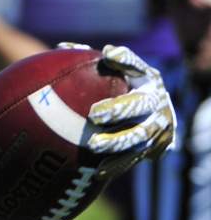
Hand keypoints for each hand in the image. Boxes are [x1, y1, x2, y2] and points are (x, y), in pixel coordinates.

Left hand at [62, 43, 175, 178]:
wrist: (148, 120)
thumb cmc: (119, 90)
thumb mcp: (110, 75)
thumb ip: (89, 62)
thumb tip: (63, 48)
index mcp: (145, 78)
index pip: (137, 66)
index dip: (126, 60)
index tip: (108, 54)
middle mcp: (155, 100)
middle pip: (141, 104)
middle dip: (119, 109)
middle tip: (94, 115)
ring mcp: (157, 125)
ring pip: (141, 135)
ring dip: (117, 141)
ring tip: (94, 145)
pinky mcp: (153, 148)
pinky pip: (135, 157)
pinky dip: (118, 164)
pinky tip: (98, 171)